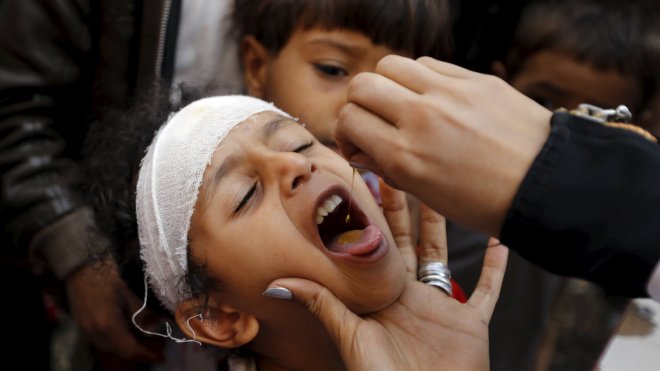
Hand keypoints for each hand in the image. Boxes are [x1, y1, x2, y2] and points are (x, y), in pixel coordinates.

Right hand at [65, 256, 163, 362]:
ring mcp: (84, 328)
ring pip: (108, 346)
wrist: (80, 260)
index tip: (160, 356)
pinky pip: (99, 338)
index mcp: (107, 325)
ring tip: (141, 337)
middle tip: (154, 345)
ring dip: (124, 345)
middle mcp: (93, 332)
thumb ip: (144, 313)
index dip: (145, 355)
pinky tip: (125, 328)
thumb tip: (155, 329)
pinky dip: (114, 338)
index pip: (129, 350)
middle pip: (118, 351)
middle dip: (136, 350)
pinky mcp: (80, 321)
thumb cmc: (109, 271)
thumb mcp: (132, 290)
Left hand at [266, 181, 507, 369]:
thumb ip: (323, 305)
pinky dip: (497, 268)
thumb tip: (276, 282)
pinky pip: (488, 290)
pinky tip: (501, 238)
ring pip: (442, 255)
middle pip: (407, 241)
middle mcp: (409, 296)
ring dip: (443, 225)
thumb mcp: (350, 337)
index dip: (369, 217)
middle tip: (396, 171)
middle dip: (402, 208)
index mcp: (380, 296)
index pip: (374, 247)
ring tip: (442, 190)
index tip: (361, 182)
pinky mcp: (470, 322)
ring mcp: (441, 307)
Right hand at [335, 55, 551, 235]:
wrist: (546, 186)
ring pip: (391, 64)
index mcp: (404, 155)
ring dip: (388, 84)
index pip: (348, 119)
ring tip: (404, 104)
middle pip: (361, 84)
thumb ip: (387, 166)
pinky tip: (434, 97)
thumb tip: (360, 147)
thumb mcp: (427, 195)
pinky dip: (421, 78)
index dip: (346, 131)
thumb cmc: (486, 201)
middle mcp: (420, 118)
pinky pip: (430, 64)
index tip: (358, 141)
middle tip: (373, 119)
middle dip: (358, 102)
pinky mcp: (475, 79)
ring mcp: (449, 93)